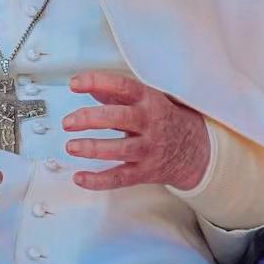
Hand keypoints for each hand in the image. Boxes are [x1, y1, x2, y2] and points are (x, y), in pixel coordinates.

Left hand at [62, 71, 209, 191]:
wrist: (195, 150)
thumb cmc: (164, 119)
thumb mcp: (146, 99)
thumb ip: (117, 94)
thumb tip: (89, 87)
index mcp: (149, 100)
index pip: (122, 86)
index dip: (97, 82)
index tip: (74, 83)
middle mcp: (149, 123)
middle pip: (118, 118)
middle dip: (90, 119)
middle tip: (68, 122)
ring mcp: (148, 149)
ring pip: (118, 150)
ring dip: (92, 148)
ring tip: (70, 146)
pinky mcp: (144, 172)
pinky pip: (119, 178)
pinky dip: (98, 180)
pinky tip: (79, 178)